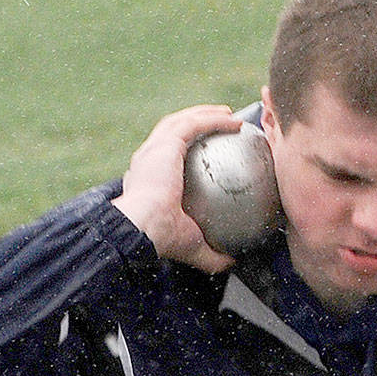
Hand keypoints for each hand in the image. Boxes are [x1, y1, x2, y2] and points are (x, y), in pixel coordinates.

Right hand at [112, 104, 241, 273]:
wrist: (142, 227)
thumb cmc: (162, 239)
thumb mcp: (193, 248)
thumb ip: (212, 255)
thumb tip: (232, 261)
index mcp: (149, 181)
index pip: (166, 159)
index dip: (184, 152)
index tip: (206, 152)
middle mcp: (148, 160)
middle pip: (172, 133)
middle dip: (195, 123)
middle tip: (220, 123)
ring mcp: (154, 149)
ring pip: (181, 121)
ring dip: (205, 114)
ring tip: (227, 114)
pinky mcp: (165, 143)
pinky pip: (194, 124)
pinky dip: (213, 119)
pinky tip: (234, 120)